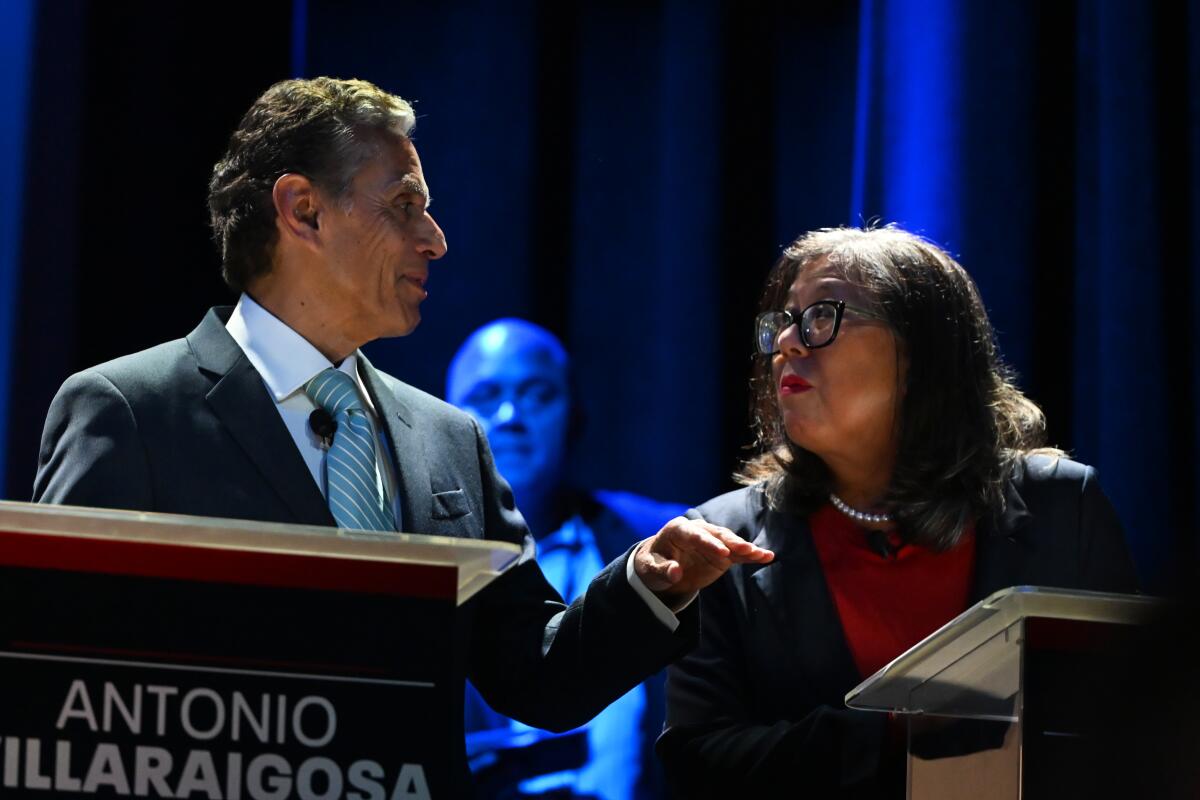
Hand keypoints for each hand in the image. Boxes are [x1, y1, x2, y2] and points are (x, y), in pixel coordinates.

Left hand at [633, 516, 773, 601]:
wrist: (660, 567)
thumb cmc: (653, 564)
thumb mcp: (650, 569)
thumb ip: (662, 570)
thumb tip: (675, 572)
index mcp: (678, 530)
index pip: (695, 535)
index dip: (709, 543)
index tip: (722, 552)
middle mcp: (698, 531)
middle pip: (717, 534)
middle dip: (732, 542)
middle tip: (747, 550)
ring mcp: (712, 541)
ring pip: (730, 542)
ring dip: (745, 548)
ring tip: (761, 554)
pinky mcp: (722, 553)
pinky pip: (738, 554)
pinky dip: (751, 555)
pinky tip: (767, 557)